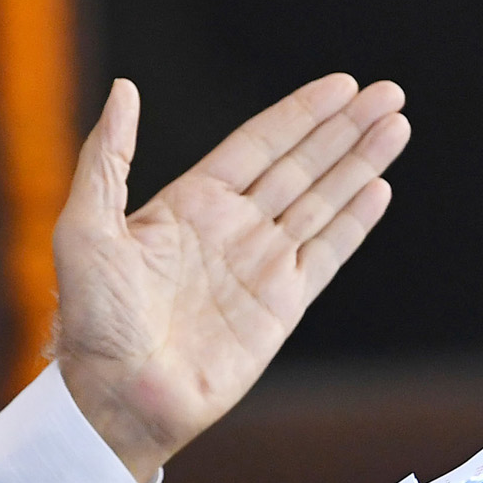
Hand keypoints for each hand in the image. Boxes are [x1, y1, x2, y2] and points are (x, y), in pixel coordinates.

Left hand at [52, 74, 407, 482]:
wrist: (114, 397)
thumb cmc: (90, 318)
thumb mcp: (85, 226)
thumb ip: (108, 156)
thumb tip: (124, 90)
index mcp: (190, 202)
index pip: (259, 143)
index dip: (301, 113)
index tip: (341, 85)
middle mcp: (233, 227)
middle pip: (303, 164)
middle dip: (345, 128)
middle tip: (388, 93)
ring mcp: (261, 266)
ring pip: (324, 201)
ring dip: (362, 163)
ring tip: (397, 125)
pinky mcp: (281, 307)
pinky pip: (327, 254)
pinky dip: (355, 221)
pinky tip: (380, 188)